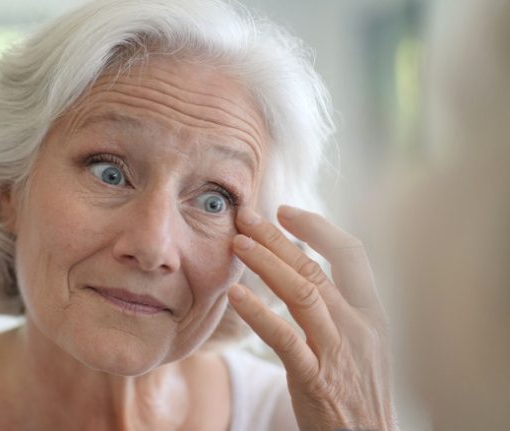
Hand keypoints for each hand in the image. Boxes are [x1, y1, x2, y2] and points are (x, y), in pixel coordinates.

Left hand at [227, 205, 395, 430]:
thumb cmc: (356, 391)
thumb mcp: (360, 342)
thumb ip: (339, 308)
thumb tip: (305, 270)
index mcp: (371, 313)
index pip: (351, 254)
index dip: (317, 227)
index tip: (285, 211)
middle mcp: (358, 326)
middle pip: (316, 268)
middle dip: (278, 238)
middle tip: (246, 215)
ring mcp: (339, 352)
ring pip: (303, 293)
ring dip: (267, 263)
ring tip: (237, 243)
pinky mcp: (317, 379)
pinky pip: (284, 339)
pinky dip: (258, 313)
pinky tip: (235, 294)